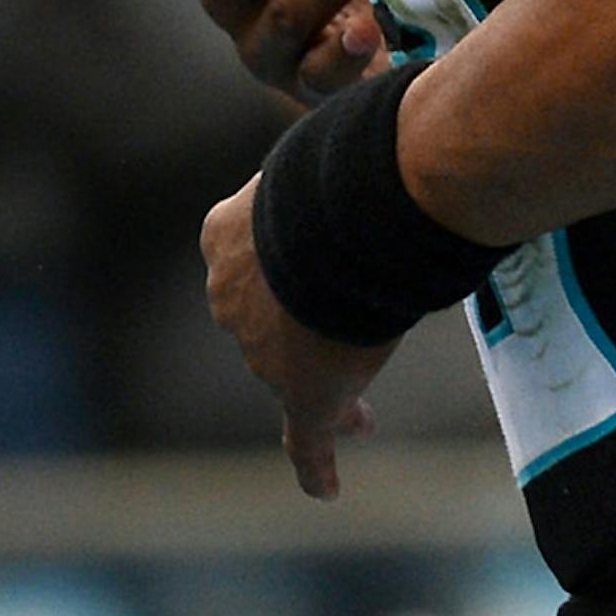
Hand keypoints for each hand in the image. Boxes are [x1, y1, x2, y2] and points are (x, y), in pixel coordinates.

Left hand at [201, 171, 393, 498]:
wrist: (338, 222)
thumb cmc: (341, 173)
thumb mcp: (325, 156)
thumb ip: (341, 164)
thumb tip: (388, 126)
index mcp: (227, 236)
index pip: (251, 261)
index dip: (282, 271)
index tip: (311, 278)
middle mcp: (232, 298)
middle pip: (267, 324)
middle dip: (297, 334)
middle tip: (341, 341)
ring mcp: (264, 350)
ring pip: (291, 375)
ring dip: (323, 385)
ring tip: (362, 414)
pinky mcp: (303, 393)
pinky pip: (306, 438)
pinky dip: (315, 465)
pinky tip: (326, 490)